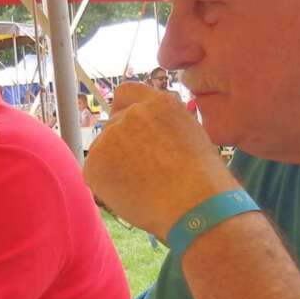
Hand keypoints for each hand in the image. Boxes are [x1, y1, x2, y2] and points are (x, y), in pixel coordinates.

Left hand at [84, 82, 236, 238]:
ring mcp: (111, 135)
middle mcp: (134, 112)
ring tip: (144, 190)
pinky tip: (133, 198)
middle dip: (120, 146)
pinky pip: (95, 174)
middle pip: (113, 124)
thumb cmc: (204, 184)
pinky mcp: (95, 161)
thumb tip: (146, 139)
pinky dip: (108, 187)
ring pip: (104, 150)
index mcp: (161, 103)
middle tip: (138, 173)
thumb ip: (164, 129)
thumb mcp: (192, 138)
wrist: (196, 207)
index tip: (127, 129)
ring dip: (115, 167)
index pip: (127, 92)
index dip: (124, 110)